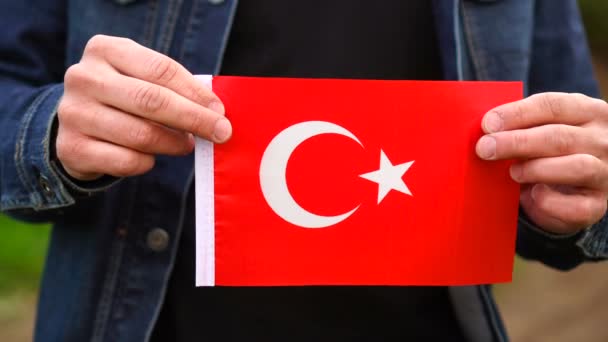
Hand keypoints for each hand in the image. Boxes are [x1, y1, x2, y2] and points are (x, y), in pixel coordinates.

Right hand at [56, 35, 230, 180]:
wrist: (76, 123)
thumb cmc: (122, 97)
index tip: (220, 111)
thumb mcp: (141, 78)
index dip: (195, 92)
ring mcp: (74, 113)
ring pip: (140, 135)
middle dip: (194, 119)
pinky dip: (147, 163)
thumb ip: (174, 88)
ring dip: (173, 144)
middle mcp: (84, 78)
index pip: (160, 69)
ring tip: (185, 144)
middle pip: (151, 101)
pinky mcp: (72, 148)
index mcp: (105, 50)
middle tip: (221, 133)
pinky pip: (126, 161)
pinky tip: (150, 157)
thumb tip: (216, 113)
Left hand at [476, 93, 607, 234]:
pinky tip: (532, 195)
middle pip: (559, 136)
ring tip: (512, 172)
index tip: (488, 124)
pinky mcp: (597, 204)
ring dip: (536, 169)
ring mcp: (604, 172)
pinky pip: (576, 206)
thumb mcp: (538, 130)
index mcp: (588, 111)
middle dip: (517, 142)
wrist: (570, 189)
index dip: (517, 113)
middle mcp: (602, 140)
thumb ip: (519, 126)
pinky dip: (550, 202)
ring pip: (576, 166)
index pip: (553, 105)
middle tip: (485, 148)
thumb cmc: (547, 151)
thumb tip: (485, 129)